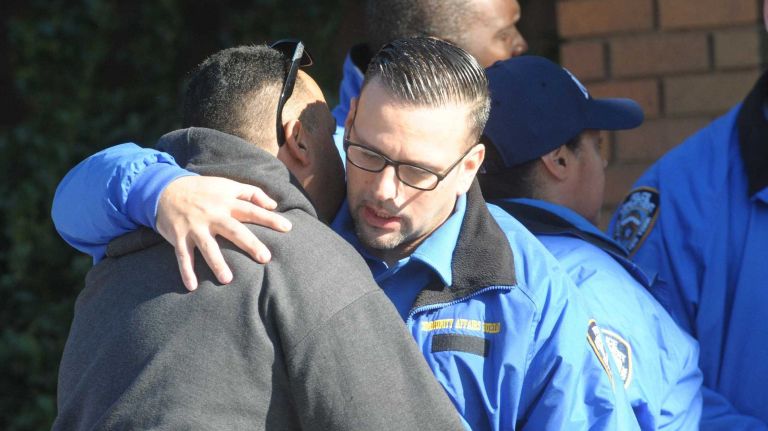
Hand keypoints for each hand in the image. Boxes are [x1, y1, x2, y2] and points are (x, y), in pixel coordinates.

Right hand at [155, 176, 291, 290]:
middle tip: (265, 258)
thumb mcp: (227, 185)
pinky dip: (186, 271)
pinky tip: (192, 287)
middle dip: (250, 243)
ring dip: (217, 263)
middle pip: (234, 230)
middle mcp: (212, 214)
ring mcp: (194, 226)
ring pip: (207, 246)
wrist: (164, 188)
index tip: (288, 228)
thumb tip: (274, 205)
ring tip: (228, 279)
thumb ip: (252, 193)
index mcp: (226, 201)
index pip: (252, 209)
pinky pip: (182, 256)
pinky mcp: (178, 236)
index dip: (270, 218)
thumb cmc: (203, 190)